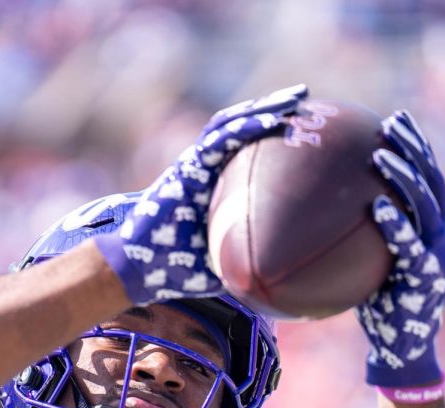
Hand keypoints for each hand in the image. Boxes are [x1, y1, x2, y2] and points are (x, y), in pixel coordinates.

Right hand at [95, 84, 307, 305]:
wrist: (138, 266)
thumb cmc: (176, 269)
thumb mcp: (226, 262)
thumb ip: (251, 257)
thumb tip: (289, 273)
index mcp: (212, 185)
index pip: (245, 151)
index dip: (271, 134)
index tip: (302, 128)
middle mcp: (203, 168)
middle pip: (241, 128)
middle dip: (273, 109)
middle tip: (305, 98)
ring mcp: (194, 165)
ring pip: (232, 125)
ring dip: (264, 108)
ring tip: (297, 98)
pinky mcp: (187, 168)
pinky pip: (220, 140)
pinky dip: (246, 126)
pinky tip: (272, 119)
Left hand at [357, 110, 444, 387]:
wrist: (403, 353)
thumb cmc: (381, 308)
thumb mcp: (371, 265)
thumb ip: (361, 238)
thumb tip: (317, 211)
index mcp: (432, 230)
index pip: (428, 179)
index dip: (416, 147)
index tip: (394, 119)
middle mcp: (441, 237)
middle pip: (432, 182)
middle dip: (414, 148)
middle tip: (391, 123)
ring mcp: (437, 257)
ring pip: (426, 207)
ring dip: (405, 178)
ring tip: (380, 155)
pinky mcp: (426, 279)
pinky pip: (409, 246)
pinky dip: (395, 224)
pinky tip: (376, 206)